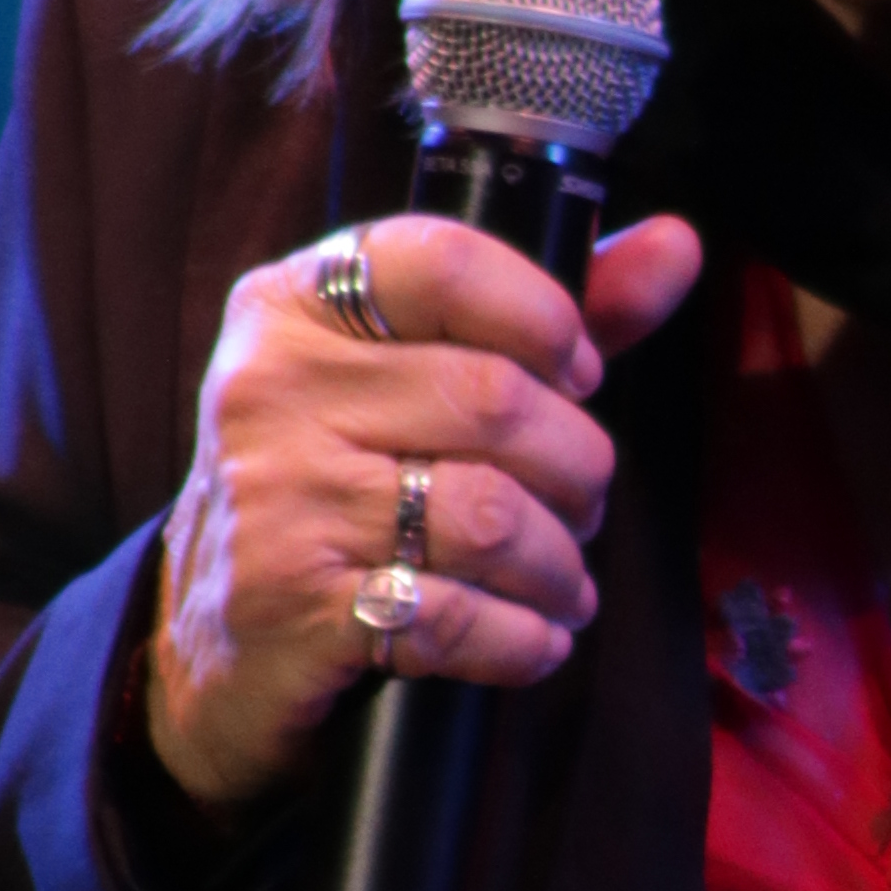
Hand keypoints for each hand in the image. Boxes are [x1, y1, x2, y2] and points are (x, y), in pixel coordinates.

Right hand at [141, 207, 703, 813]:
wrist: (213, 646)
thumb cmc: (337, 490)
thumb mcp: (413, 382)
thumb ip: (541, 318)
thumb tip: (677, 244)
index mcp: (294, 306)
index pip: (443, 261)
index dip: (543, 316)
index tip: (578, 373)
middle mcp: (272, 386)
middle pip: (494, 399)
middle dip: (576, 465)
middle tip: (581, 503)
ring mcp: (277, 496)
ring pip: (488, 514)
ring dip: (558, 564)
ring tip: (564, 582)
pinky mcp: (293, 605)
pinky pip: (455, 615)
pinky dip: (520, 640)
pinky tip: (532, 640)